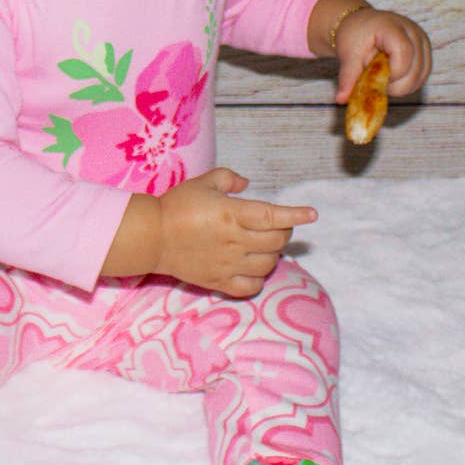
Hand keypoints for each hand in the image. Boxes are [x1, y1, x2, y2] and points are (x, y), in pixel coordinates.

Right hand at [155, 168, 315, 297]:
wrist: (152, 236)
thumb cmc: (177, 205)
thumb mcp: (203, 182)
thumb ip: (228, 178)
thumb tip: (246, 184)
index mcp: (232, 213)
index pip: (273, 215)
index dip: (296, 214)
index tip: (312, 214)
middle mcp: (234, 241)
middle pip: (276, 241)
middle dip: (284, 231)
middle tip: (276, 225)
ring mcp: (228, 264)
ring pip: (268, 264)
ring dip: (273, 253)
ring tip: (264, 245)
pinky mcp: (219, 281)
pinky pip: (251, 286)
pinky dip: (259, 278)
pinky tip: (254, 267)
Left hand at [332, 7, 430, 105]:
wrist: (361, 24)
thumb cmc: (354, 35)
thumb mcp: (347, 54)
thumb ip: (348, 76)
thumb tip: (341, 99)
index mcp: (392, 26)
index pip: (403, 53)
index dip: (392, 73)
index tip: (375, 78)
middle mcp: (413, 31)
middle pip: (416, 68)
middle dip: (396, 84)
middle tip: (377, 82)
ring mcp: (422, 40)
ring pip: (422, 75)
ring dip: (403, 85)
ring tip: (383, 77)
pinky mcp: (425, 50)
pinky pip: (423, 74)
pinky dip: (409, 83)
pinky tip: (392, 78)